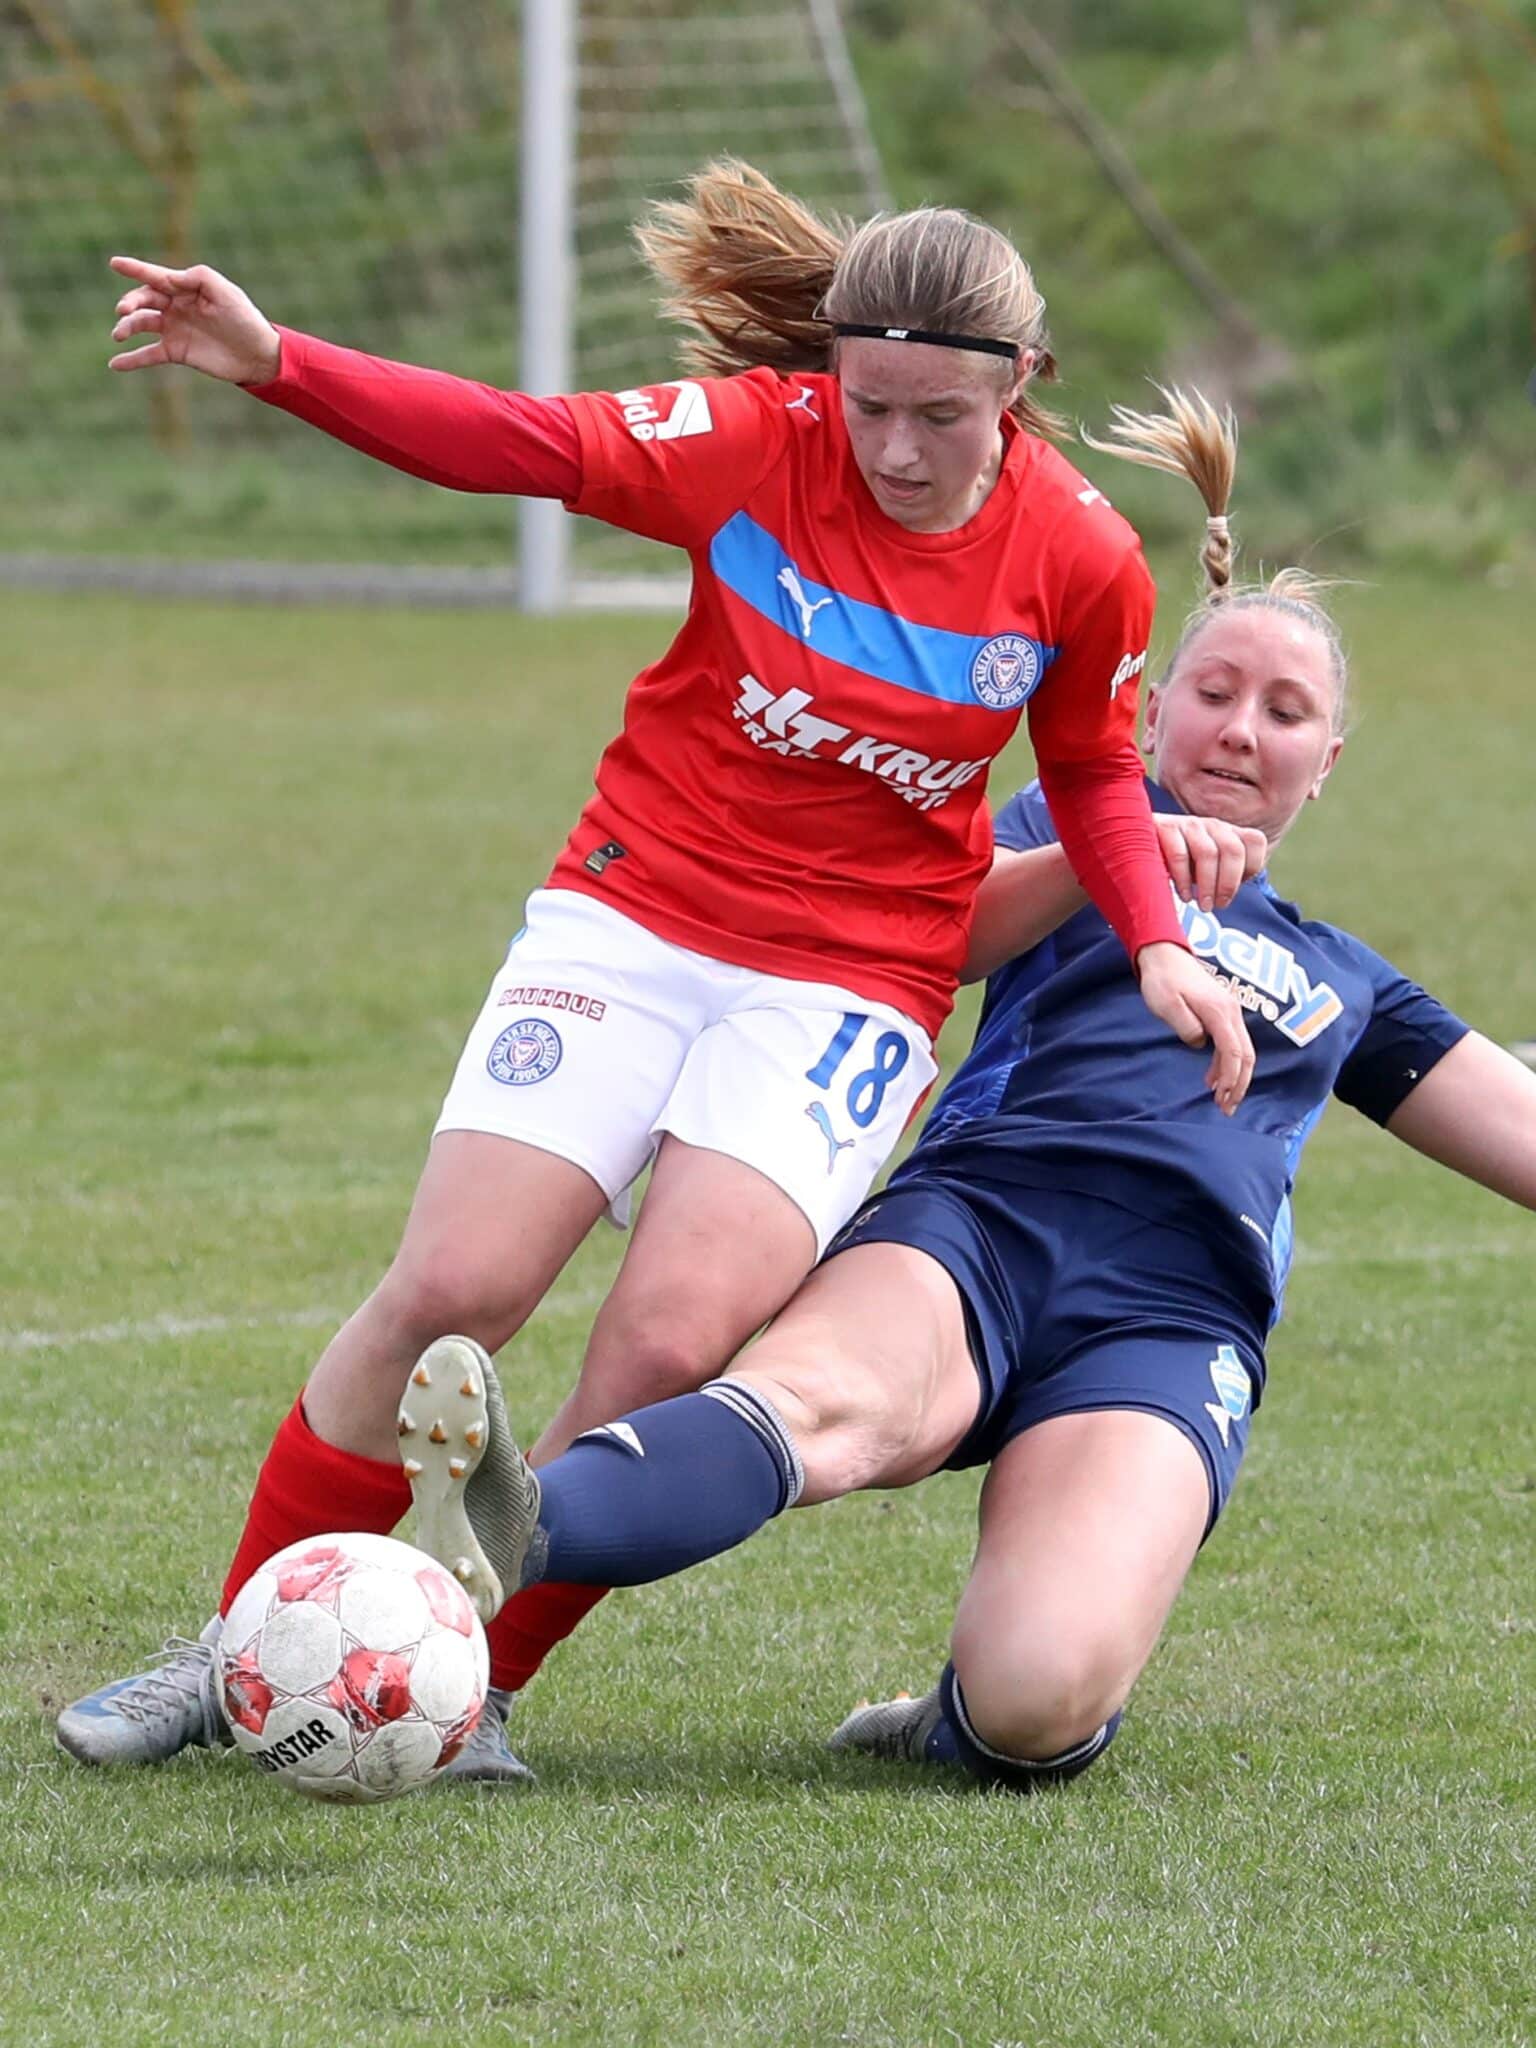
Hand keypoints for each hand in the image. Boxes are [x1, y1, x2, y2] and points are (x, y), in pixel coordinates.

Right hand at [108, 256, 280, 384]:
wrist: (258, 355)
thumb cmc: (244, 318)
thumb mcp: (225, 292)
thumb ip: (198, 278)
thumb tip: (170, 277)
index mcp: (186, 288)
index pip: (156, 277)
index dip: (135, 269)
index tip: (114, 263)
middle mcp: (175, 306)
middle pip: (144, 300)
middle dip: (131, 303)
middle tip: (122, 311)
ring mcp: (174, 329)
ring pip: (142, 324)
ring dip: (127, 327)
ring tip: (119, 334)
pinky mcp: (176, 352)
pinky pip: (149, 354)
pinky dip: (132, 360)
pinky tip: (115, 364)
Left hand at [1135, 941, 1254, 1113]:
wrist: (1164, 953)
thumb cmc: (1162, 979)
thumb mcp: (1166, 1004)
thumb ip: (1185, 1026)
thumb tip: (1200, 1044)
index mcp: (1218, 1011)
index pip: (1234, 1052)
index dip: (1231, 1078)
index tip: (1222, 1097)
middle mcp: (1230, 1012)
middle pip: (1247, 1055)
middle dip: (1240, 1084)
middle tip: (1227, 1108)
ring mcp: (1229, 1011)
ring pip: (1243, 1050)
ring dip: (1235, 1076)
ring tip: (1221, 1099)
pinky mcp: (1223, 1012)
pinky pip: (1233, 1043)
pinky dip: (1227, 1063)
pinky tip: (1214, 1078)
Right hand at [1155, 814, 1267, 910]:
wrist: (1135, 848)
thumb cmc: (1178, 866)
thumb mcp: (1206, 870)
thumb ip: (1225, 875)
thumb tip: (1233, 896)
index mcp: (1227, 832)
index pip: (1255, 841)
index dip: (1252, 866)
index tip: (1240, 887)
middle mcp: (1211, 825)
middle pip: (1233, 849)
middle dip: (1229, 883)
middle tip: (1219, 905)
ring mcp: (1187, 824)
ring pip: (1208, 853)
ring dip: (1207, 885)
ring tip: (1203, 906)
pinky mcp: (1163, 828)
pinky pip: (1179, 855)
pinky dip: (1184, 880)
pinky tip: (1183, 896)